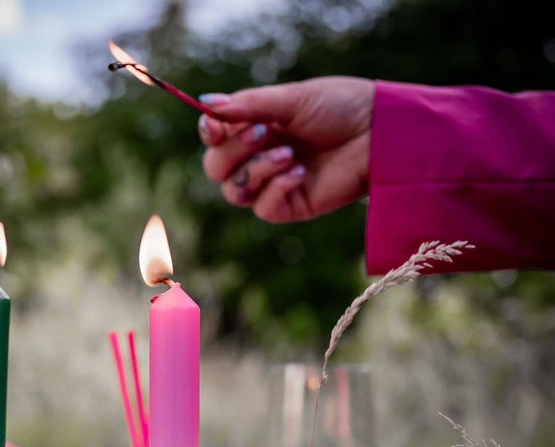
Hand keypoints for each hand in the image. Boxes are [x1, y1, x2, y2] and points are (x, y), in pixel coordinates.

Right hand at [198, 77, 374, 222]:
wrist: (378, 132)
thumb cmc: (338, 108)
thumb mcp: (291, 99)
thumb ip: (249, 105)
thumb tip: (206, 106)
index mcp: (255, 128)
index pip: (215, 139)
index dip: (210, 133)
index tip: (216, 124)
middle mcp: (259, 158)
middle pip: (217, 169)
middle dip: (232, 151)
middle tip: (261, 133)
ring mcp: (273, 185)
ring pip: (235, 192)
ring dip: (256, 170)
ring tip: (289, 153)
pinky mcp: (291, 206)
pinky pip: (263, 208)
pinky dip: (276, 189)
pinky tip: (300, 172)